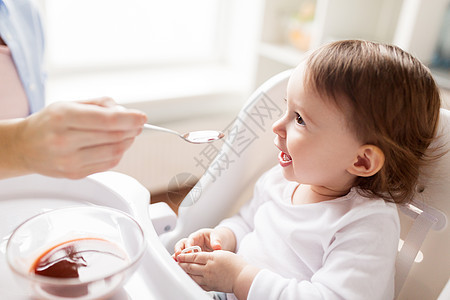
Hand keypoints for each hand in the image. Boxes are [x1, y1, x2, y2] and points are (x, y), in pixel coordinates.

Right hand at [9, 97, 146, 178]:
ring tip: (128, 133)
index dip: (129, 119)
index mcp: (63, 117)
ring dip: (128, 142)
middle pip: (114, 137)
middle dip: (132, 129)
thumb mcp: (70, 104)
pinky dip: (118, 153)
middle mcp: (64, 140)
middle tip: (137, 124)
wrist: (25, 146)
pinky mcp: (75, 174)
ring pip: (115, 153)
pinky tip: (115, 145)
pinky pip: (108, 164)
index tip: (142, 117)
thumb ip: (100, 105)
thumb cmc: (49, 123)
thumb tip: (126, 112)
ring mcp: (69, 161)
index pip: (106, 120)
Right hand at [173, 227, 235, 260]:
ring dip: (177, 257)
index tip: (189, 251)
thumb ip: (216, 242)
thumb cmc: (216, 238)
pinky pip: (184, 259)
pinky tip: (180, 269)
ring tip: (175, 263)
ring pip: (180, 252)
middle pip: (181, 244)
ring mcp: (190, 250)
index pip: (190, 240)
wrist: (219, 241)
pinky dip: (181, 263)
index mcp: (197, 236)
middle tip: (178, 256)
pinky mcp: (191, 257)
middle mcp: (191, 242)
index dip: (189, 245)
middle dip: (179, 250)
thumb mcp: (217, 237)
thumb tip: (217, 246)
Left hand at [177, 250, 247, 292]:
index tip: (179, 255)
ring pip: (192, 275)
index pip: (194, 256)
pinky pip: (198, 284)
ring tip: (180, 270)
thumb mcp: (223, 253)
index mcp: (211, 258)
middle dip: (182, 264)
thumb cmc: (237, 264)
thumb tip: (201, 256)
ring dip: (185, 273)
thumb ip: (211, 255)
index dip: (185, 256)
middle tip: (176, 262)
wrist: (243, 277)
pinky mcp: (211, 286)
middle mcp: (208, 269)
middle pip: (191, 266)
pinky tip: (189, 279)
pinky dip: (192, 281)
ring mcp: (209, 278)